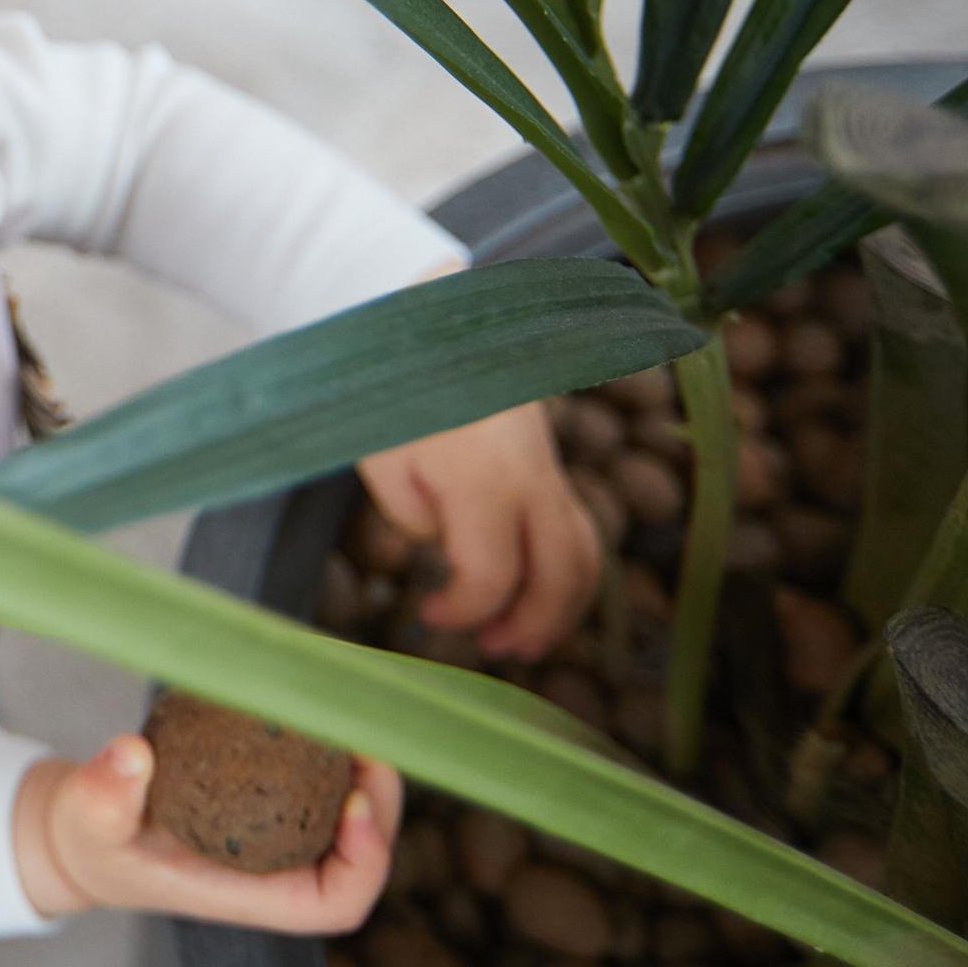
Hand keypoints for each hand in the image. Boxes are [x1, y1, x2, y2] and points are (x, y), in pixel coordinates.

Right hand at [11, 737, 399, 931]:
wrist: (86, 829)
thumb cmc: (94, 840)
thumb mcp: (87, 819)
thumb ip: (103, 793)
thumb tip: (130, 753)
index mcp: (249, 895)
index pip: (335, 903)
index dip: (365, 859)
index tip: (356, 802)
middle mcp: (275, 870)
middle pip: (361, 852)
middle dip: (380, 796)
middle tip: (366, 735)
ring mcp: (277, 837)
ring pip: (346, 810)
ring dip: (359, 763)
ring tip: (350, 708)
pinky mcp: (267, 801)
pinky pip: (316, 777)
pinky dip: (326, 742)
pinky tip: (315, 699)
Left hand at [357, 400, 599, 657]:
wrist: (428, 318)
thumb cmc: (389, 386)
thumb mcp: (380, 457)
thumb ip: (413, 514)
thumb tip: (443, 544)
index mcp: (485, 479)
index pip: (492, 574)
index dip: (463, 611)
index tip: (427, 617)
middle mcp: (533, 477)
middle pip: (563, 572)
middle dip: (536, 623)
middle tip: (497, 649)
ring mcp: (548, 467)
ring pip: (586, 551)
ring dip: (563, 604)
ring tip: (524, 638)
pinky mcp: (548, 460)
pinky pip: (576, 525)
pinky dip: (564, 568)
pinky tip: (531, 591)